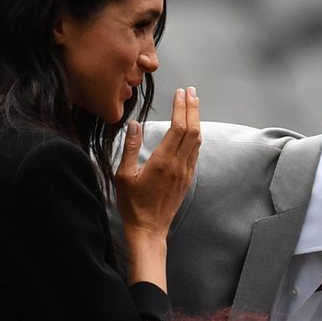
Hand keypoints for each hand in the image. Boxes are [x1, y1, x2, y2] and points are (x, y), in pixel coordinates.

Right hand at [115, 86, 200, 287]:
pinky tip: (193, 129)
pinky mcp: (187, 178)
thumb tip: (134, 124)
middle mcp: (179, 164)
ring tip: (193, 104)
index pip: (178, 127)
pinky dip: (195, 136)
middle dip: (193, 108)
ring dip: (196, 120)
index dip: (181, 108)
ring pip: (197, 140)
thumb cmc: (133, 204)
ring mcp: (186, 172)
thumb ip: (131, 148)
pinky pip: (195, 152)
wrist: (149, 228)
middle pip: (192, 130)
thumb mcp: (124, 175)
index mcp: (164, 161)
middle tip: (191, 91)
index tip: (181, 92)